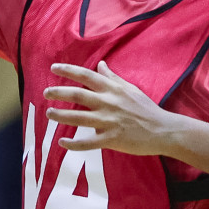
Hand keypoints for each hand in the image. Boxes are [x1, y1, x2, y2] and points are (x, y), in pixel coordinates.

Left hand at [44, 61, 179, 156]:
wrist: (163, 130)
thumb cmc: (145, 108)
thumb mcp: (130, 88)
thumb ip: (112, 77)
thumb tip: (100, 64)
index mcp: (112, 89)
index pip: (86, 76)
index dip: (68, 71)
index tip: (53, 68)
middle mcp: (108, 103)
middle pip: (78, 95)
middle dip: (59, 93)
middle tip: (45, 93)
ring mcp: (109, 121)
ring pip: (79, 118)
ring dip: (61, 116)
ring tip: (49, 114)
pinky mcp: (111, 139)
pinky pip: (88, 143)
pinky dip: (73, 144)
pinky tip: (62, 143)